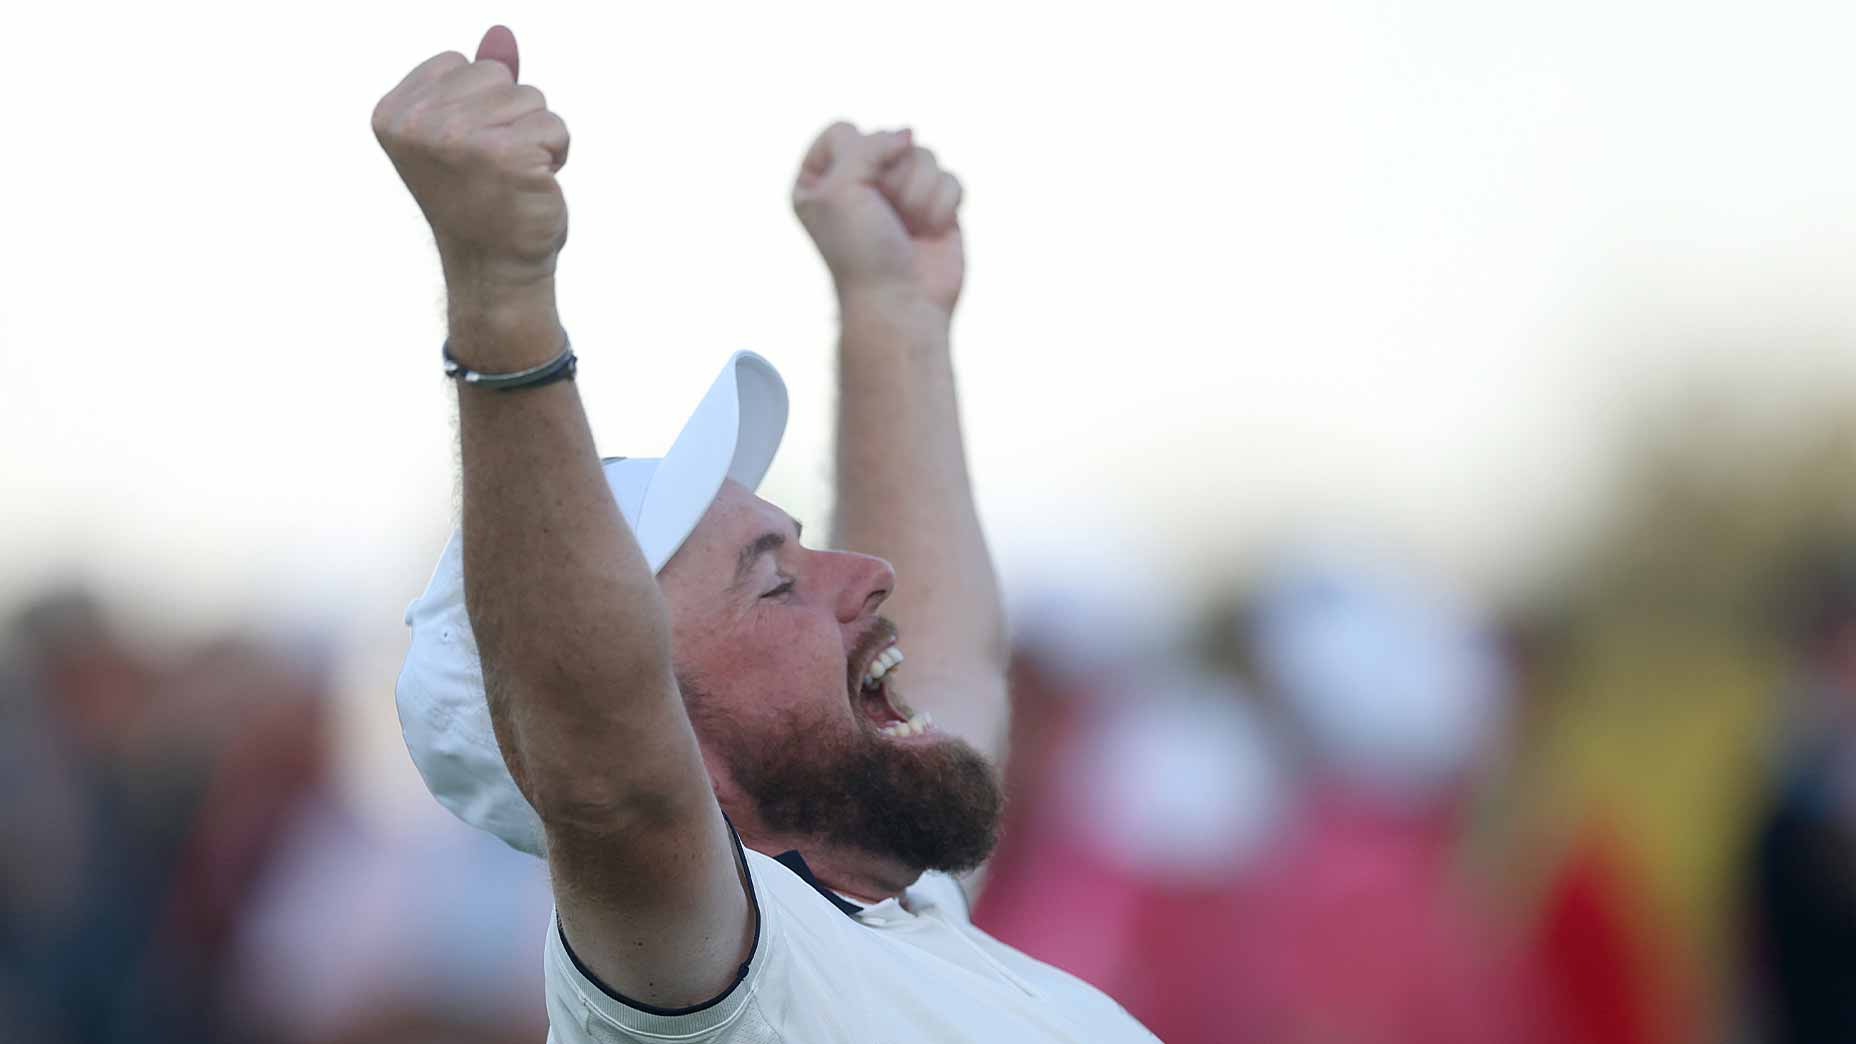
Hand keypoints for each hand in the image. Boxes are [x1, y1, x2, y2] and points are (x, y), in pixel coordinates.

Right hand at [373, 26, 569, 297]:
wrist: (494, 268)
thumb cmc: (482, 200)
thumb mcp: (468, 131)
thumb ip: (478, 80)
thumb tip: (500, 32)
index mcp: (394, 113)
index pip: (460, 63)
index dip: (480, 105)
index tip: (466, 154)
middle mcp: (418, 124)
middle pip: (498, 76)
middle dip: (511, 117)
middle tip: (494, 168)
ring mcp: (460, 139)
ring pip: (531, 98)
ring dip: (536, 136)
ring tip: (512, 177)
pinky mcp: (506, 155)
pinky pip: (555, 127)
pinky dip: (556, 154)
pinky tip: (533, 185)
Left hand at [793, 123, 964, 317]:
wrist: (901, 304)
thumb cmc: (861, 254)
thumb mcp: (840, 189)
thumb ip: (869, 145)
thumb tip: (909, 134)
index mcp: (821, 181)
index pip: (843, 131)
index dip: (855, 157)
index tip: (851, 197)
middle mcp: (861, 183)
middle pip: (889, 139)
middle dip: (891, 179)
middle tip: (884, 216)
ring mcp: (901, 194)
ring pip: (924, 155)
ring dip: (917, 194)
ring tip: (908, 227)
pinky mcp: (937, 207)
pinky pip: (950, 178)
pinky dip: (942, 206)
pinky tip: (931, 232)